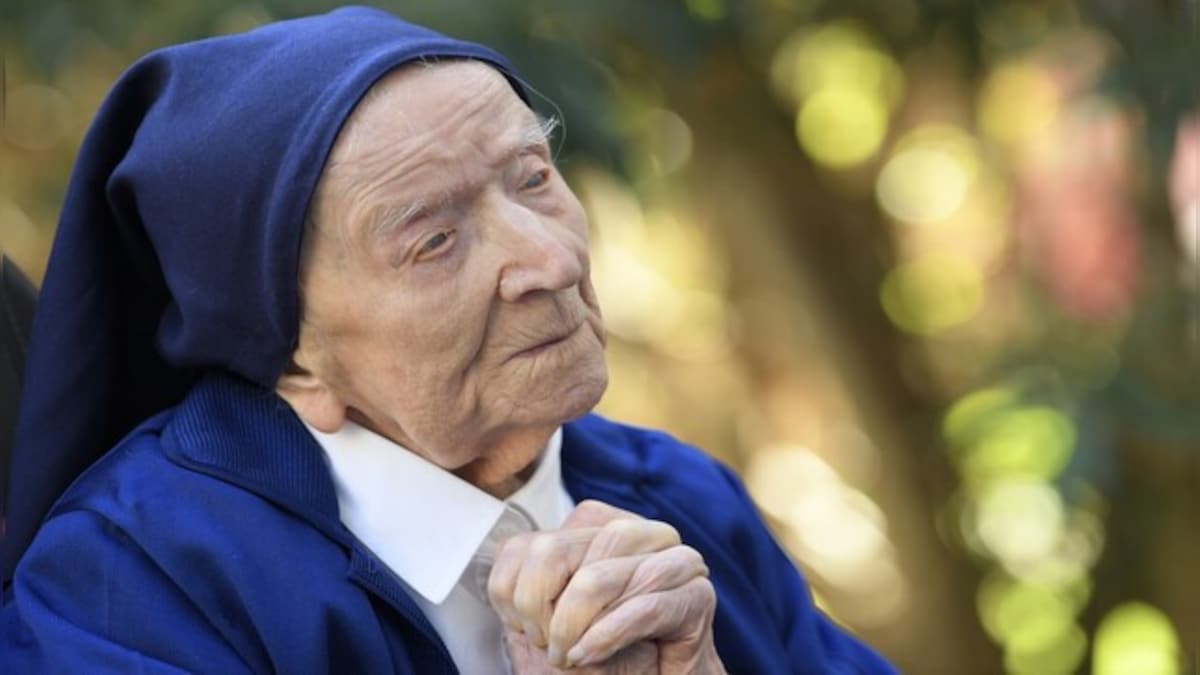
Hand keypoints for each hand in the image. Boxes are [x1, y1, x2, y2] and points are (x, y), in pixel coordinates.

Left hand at [487, 500, 724, 673]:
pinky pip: (640, 607)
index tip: (528, 632)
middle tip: (549, 649)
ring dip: (571, 626)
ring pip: (596, 576)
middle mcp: (639, 534)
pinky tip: (588, 656)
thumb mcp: (552, 627)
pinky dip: (605, 636)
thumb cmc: (605, 666)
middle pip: (556, 551)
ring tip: (570, 657)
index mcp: (600, 531)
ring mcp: (673, 560)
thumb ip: (529, 589)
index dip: (518, 592)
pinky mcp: (697, 596)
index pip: (533, 543)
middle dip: (539, 610)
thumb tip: (505, 552)